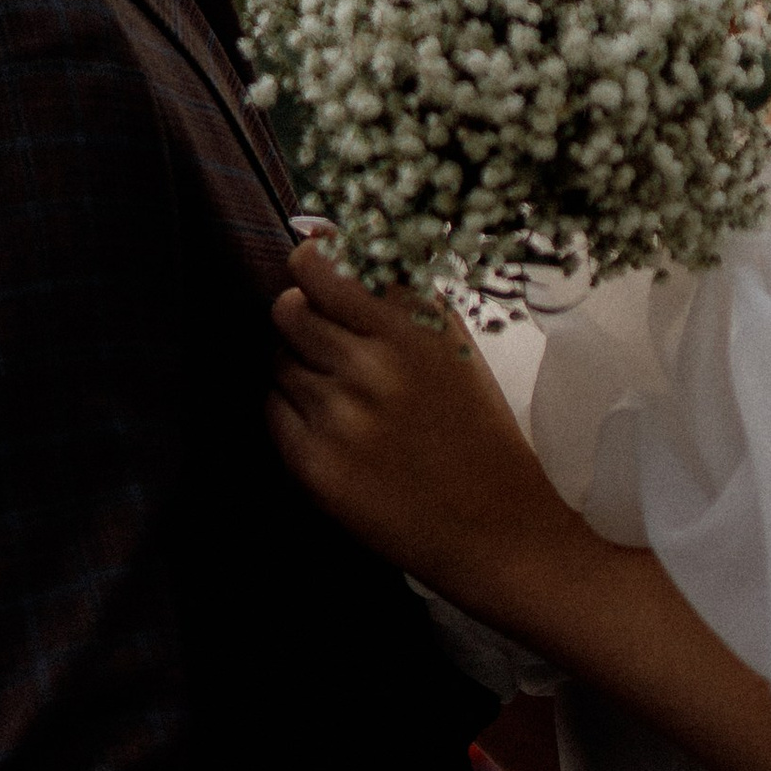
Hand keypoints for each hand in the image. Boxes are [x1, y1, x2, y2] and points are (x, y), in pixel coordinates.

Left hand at [268, 240, 576, 619]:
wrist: (498, 529)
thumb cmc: (476, 431)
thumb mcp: (452, 347)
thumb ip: (394, 297)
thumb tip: (323, 240)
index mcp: (414, 327)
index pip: (320, 266)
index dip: (310, 266)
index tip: (314, 275)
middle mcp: (374, 363)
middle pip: (288, 309)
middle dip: (300, 320)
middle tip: (326, 343)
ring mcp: (341, 415)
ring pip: (278, 360)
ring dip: (299, 370)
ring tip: (346, 398)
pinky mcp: (316, 464)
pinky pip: (272, 409)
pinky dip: (293, 413)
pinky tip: (335, 431)